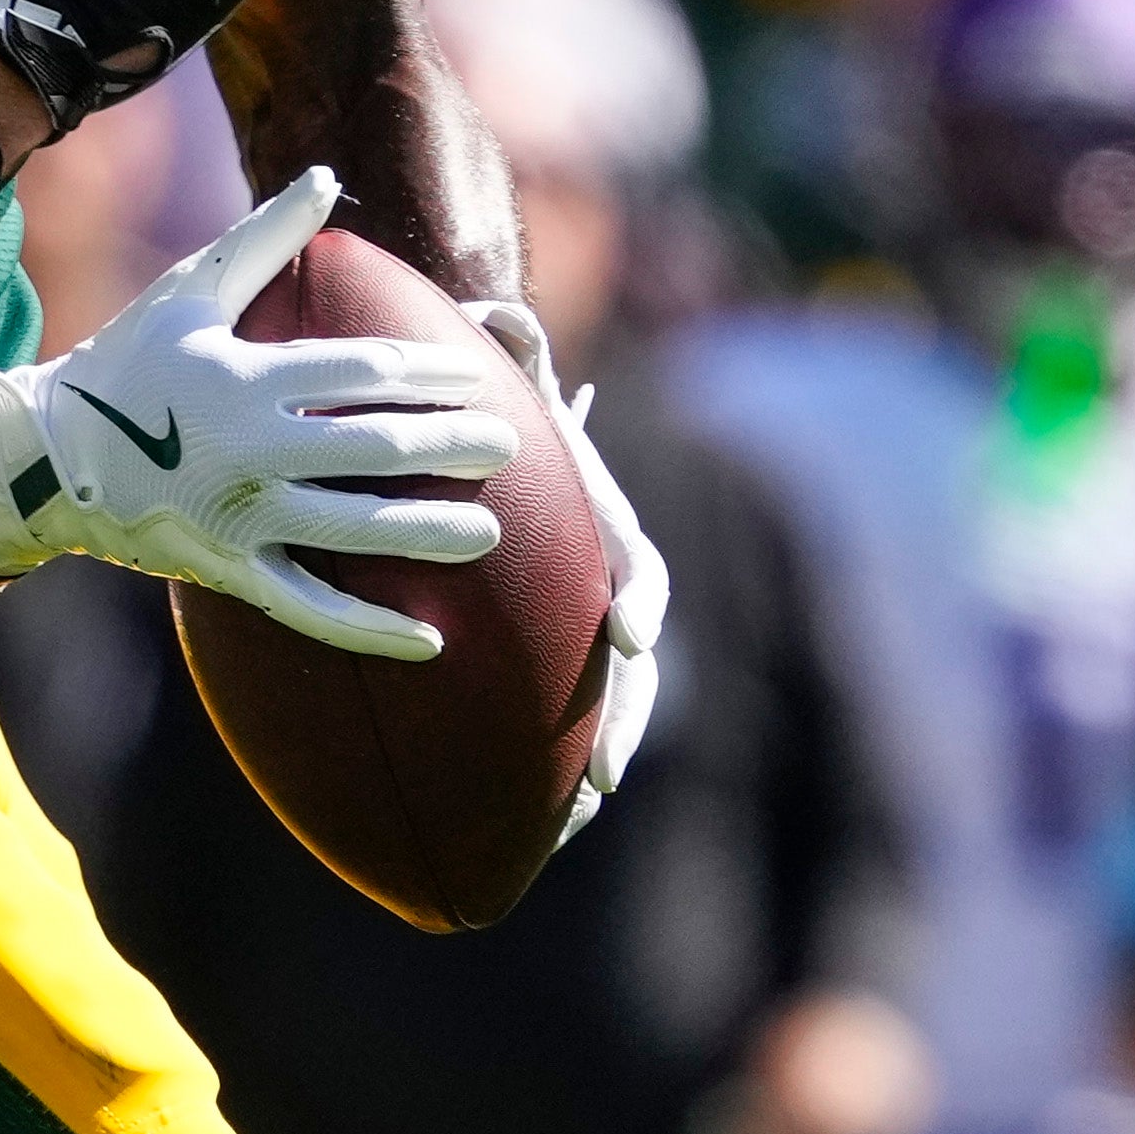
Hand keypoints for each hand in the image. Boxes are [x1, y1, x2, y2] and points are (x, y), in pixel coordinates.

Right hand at [0, 171, 516, 655]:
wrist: (41, 456)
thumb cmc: (124, 362)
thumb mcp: (189, 290)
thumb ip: (265, 237)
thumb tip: (327, 176)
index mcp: (247, 377)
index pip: (361, 371)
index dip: (429, 374)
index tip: (478, 379)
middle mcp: (248, 448)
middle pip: (372, 447)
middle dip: (448, 447)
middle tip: (505, 448)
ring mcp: (238, 515)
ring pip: (352, 530)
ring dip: (425, 533)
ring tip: (486, 533)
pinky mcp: (226, 569)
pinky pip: (308, 607)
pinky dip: (368, 630)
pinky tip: (428, 641)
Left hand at [473, 293, 666, 847]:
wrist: (504, 436)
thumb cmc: (504, 411)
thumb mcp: (511, 382)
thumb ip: (510, 349)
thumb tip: (498, 309)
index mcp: (608, 529)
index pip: (636, 571)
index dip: (636, 602)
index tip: (628, 636)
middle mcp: (606, 586)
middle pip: (629, 669)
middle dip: (620, 725)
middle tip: (598, 782)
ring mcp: (581, 628)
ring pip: (600, 708)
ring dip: (586, 764)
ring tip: (565, 824)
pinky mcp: (549, 655)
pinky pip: (550, 719)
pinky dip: (539, 768)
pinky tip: (513, 819)